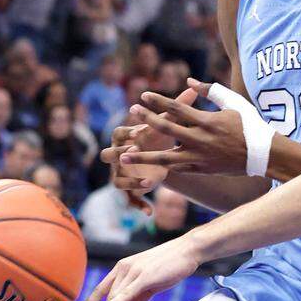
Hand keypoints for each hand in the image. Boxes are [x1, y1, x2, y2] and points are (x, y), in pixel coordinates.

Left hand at [78, 236, 201, 300]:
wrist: (188, 249)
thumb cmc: (170, 265)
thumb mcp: (151, 283)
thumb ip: (138, 297)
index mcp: (124, 267)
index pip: (104, 286)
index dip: (91, 300)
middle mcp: (124, 267)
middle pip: (109, 296)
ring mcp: (134, 271)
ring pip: (116, 297)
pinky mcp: (145, 276)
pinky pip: (127, 292)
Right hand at [102, 88, 196, 211]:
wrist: (156, 156)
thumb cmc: (159, 136)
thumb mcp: (168, 123)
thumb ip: (177, 107)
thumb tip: (193, 88)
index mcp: (124, 137)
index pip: (117, 133)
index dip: (126, 133)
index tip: (139, 132)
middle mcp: (118, 155)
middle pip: (107, 155)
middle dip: (118, 154)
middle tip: (132, 152)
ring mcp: (120, 173)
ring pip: (117, 180)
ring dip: (131, 181)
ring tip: (149, 180)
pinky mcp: (128, 189)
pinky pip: (128, 199)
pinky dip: (138, 204)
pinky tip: (150, 211)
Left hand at [119, 80, 248, 175]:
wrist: (263, 154)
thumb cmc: (250, 124)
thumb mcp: (233, 102)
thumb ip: (210, 90)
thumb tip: (189, 81)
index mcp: (207, 120)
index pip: (176, 108)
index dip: (158, 101)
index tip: (143, 95)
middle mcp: (200, 139)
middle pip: (166, 129)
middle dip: (146, 120)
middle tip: (130, 112)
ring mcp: (199, 157)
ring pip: (164, 157)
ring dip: (142, 156)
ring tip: (123, 155)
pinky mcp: (201, 169)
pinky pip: (177, 168)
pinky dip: (161, 167)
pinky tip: (145, 167)